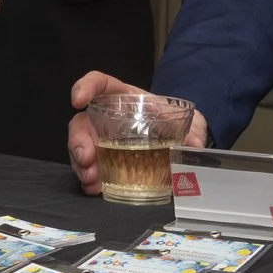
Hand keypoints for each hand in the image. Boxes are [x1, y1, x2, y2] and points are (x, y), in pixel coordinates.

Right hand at [67, 71, 206, 195]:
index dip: (86, 87)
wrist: (179, 143)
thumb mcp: (188, 122)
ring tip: (91, 179)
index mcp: (125, 99)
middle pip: (82, 122)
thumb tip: (194, 145)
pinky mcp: (105, 162)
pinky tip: (95, 188)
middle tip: (86, 158)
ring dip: (80, 164)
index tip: (77, 100)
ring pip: (81, 148)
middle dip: (78, 140)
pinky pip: (89, 169)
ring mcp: (103, 142)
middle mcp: (108, 119)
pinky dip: (89, 180)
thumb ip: (193, 130)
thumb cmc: (175, 124)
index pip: (100, 84)